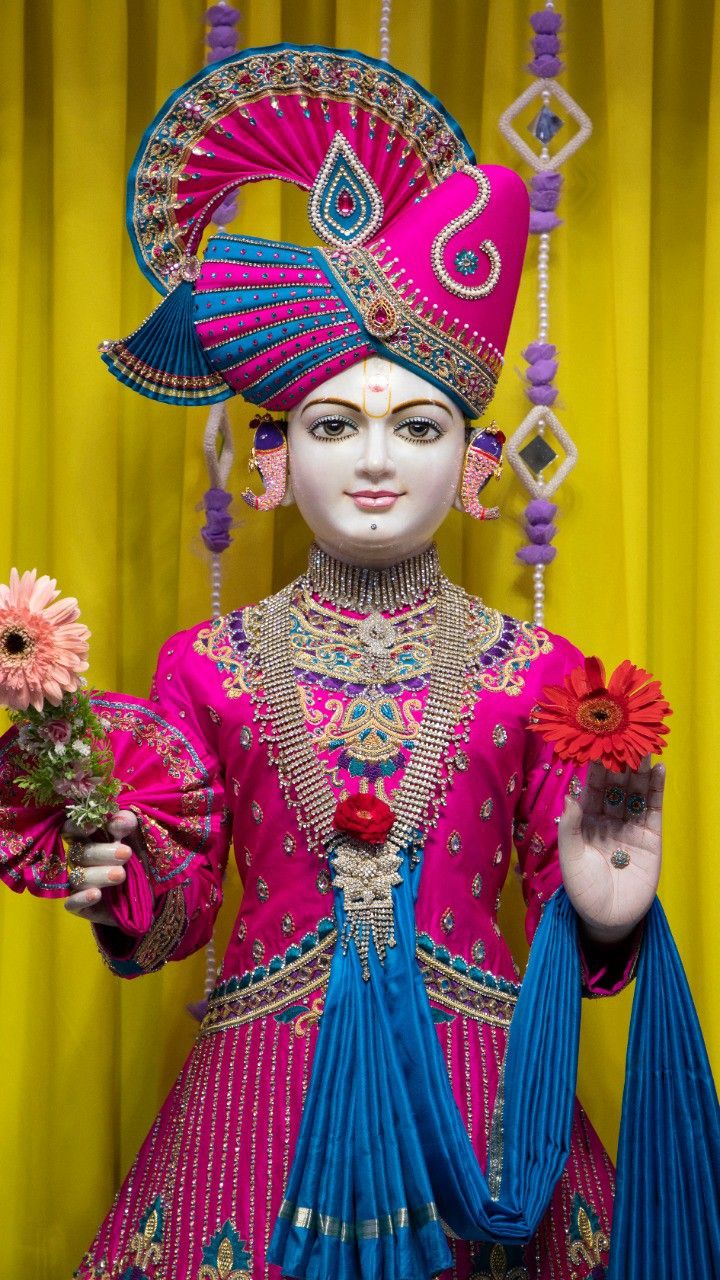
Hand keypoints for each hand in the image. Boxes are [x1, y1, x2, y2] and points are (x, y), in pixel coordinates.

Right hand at [62, 809, 138, 927]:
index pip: (71, 830)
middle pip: (79, 853)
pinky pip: (72, 903)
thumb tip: (119, 820)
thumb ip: (127, 823)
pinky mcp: (80, 906)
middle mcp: (79, 860)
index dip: (76, 827)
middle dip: (103, 853)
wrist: (149, 893)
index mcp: (88, 839)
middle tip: (126, 853)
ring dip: (100, 875)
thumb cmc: (139, 858)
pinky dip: (82, 898)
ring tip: (121, 875)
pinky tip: (96, 894)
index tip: (93, 826)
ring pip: (78, 877)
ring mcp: (78, 883)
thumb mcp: (138, 836)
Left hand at [558, 757, 664, 942]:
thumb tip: (570, 793)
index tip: (594, 741)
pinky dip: (657, 788)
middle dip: (618, 761)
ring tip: (642, 744)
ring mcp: (631, 826)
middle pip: (615, 784)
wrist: (608, 919)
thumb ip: (571, 826)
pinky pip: (654, 808)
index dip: (594, 766)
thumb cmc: (583, 890)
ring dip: (639, 768)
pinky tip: (659, 768)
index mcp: (586, 821)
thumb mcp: (570, 857)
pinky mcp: (651, 837)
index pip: (591, 788)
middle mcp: (609, 819)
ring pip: (636, 791)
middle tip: (621, 734)